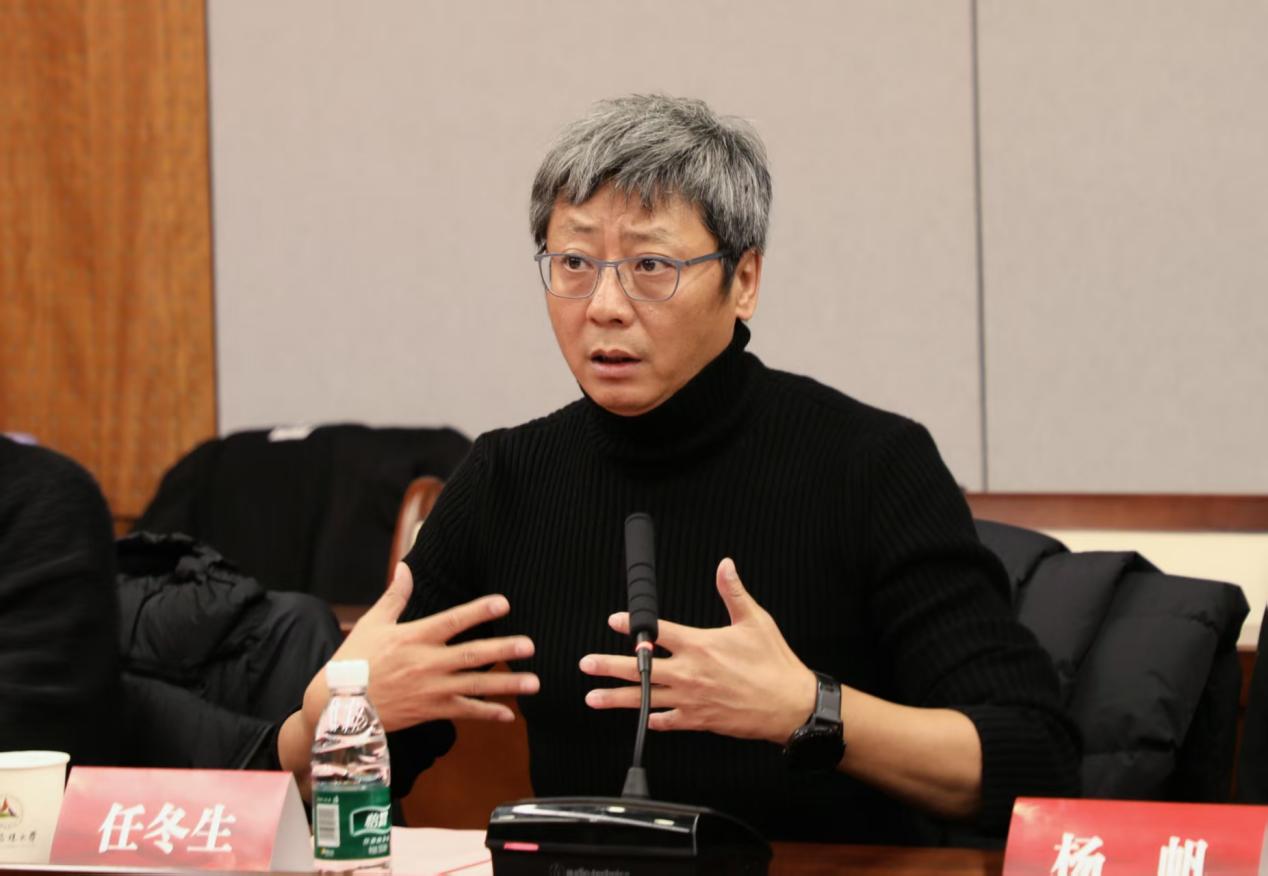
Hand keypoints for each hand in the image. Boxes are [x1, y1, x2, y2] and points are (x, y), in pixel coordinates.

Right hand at [302, 563, 539, 732]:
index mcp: (414, 637)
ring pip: (475, 687)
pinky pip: (464, 712)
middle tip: (530, 646)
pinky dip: (487, 713)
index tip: (504, 603)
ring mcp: (430, 689)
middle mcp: (426, 663)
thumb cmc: (356, 659)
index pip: (452, 621)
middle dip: (503, 650)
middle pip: (471, 655)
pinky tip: (509, 714)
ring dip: (506, 685)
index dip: (478, 611)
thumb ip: (396, 596)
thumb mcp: (373, 623)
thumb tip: (406, 567)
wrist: (339, 705)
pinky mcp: (430, 711)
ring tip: (534, 682)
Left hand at [580, 557, 815, 744]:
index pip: (659, 632)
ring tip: (593, 697)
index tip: (614, 620)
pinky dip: (653, 719)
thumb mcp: (755, 621)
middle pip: (640, 668)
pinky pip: (668, 721)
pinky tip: (641, 718)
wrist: (790, 706)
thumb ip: (733, 592)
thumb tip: (725, 566)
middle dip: (609, 665)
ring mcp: (692, 699)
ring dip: (616, 697)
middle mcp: (690, 674)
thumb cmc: (774, 664)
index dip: (633, 624)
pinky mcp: (699, 720)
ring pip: (645, 698)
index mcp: (701, 646)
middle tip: (586, 664)